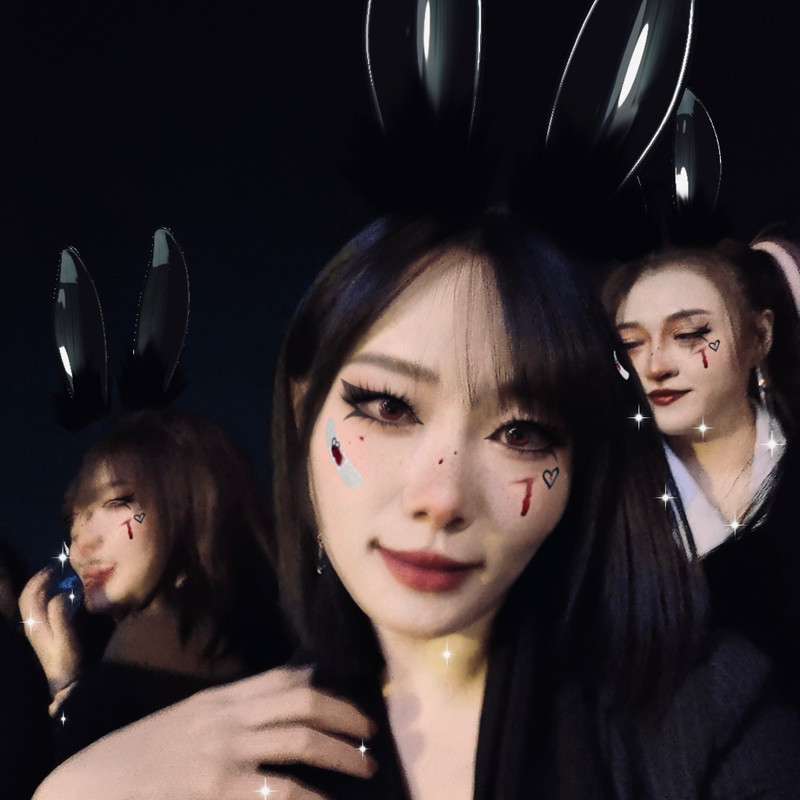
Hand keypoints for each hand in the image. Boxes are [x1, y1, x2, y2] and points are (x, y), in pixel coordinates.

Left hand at [18, 568, 81, 695]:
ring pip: (31, 604)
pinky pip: (38, 610)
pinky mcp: (42, 634)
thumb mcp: (66, 636)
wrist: (66, 681)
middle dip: (37, 581)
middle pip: (27, 598)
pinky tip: (56, 595)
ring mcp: (36, 630)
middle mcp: (32, 625)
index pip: (29, 596)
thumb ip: (60, 614)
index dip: (38, 580)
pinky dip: (44, 597)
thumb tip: (60, 594)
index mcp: (35, 624)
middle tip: (54, 569)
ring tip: (54, 578)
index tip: (53, 568)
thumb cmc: (68, 659)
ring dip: (39, 588)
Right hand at [34, 665, 376, 799]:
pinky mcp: (218, 790)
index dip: (326, 687)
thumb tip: (276, 707)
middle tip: (370, 735)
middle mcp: (226, 718)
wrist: (84, 790)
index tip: (353, 702)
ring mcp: (224, 753)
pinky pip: (280, 791)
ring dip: (341, 753)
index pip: (284, 678)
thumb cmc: (133, 761)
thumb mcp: (184, 723)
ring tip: (364, 767)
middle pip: (302, 703)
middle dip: (345, 716)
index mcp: (218, 700)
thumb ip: (228, 712)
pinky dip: (310, 798)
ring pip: (300, 741)